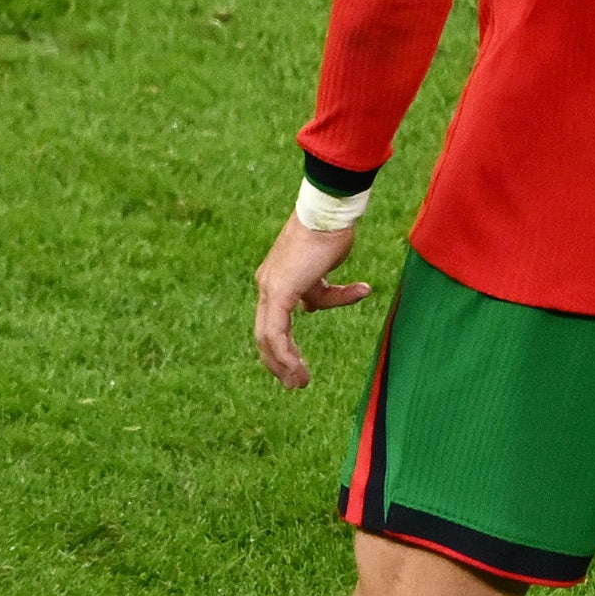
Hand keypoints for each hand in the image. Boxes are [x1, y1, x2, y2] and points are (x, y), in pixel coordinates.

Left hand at [253, 217, 368, 385]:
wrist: (329, 212)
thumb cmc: (330, 234)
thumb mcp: (326, 269)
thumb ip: (321, 290)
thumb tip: (321, 305)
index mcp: (275, 279)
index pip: (272, 321)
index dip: (282, 346)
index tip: (296, 365)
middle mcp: (267, 284)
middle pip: (264, 332)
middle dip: (277, 361)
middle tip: (293, 382)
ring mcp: (269, 286)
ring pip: (267, 336)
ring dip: (284, 362)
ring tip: (299, 381)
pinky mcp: (280, 290)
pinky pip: (277, 331)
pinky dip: (287, 353)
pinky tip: (298, 367)